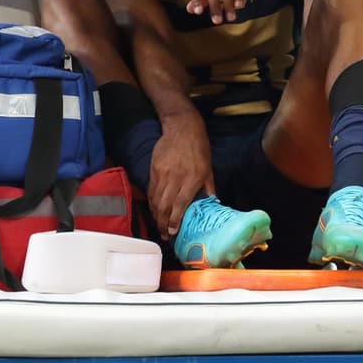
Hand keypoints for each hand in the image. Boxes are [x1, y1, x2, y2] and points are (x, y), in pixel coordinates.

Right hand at [148, 112, 215, 236]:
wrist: (182, 127)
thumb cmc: (199, 148)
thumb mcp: (208, 168)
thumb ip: (209, 188)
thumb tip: (212, 204)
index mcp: (192, 178)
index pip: (180, 204)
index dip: (175, 220)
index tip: (173, 232)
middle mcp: (176, 177)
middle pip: (165, 205)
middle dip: (163, 223)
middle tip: (165, 234)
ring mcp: (163, 172)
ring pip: (156, 199)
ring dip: (156, 215)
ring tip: (159, 226)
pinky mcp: (154, 168)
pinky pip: (151, 190)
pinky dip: (151, 203)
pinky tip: (154, 210)